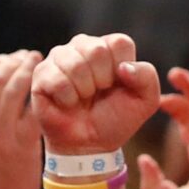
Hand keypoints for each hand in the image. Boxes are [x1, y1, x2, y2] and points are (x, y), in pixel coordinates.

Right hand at [31, 33, 161, 155]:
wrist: (89, 145)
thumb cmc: (115, 119)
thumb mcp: (145, 101)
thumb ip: (147, 77)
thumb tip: (124, 67)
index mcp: (109, 47)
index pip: (119, 43)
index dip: (120, 70)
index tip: (116, 87)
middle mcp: (83, 46)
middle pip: (96, 50)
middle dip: (101, 81)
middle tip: (97, 95)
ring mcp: (60, 58)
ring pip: (76, 64)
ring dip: (84, 91)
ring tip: (82, 99)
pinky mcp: (41, 74)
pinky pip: (57, 80)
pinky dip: (67, 99)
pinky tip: (68, 103)